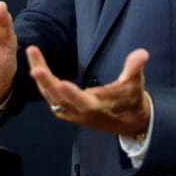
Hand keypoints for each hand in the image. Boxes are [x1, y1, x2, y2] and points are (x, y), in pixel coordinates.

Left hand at [27, 45, 150, 138]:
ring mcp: (72, 112)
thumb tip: (142, 53)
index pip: (83, 102)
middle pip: (58, 98)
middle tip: (35, 66)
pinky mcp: (68, 110)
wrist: (128, 122)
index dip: (72, 94)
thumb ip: (135, 68)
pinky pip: (51, 97)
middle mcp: (80, 112)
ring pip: (51, 96)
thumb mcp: (136, 84)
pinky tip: (37, 68)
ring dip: (41, 78)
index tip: (61, 82)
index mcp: (97, 108)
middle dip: (46, 81)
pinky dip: (43, 84)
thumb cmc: (131, 102)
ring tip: (33, 55)